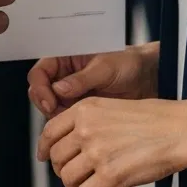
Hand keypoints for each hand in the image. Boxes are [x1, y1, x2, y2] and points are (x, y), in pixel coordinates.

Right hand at [28, 44, 158, 117]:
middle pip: (40, 93)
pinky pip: (64, 120)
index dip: (40, 87)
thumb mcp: (105, 68)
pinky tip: (78, 128)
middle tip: (57, 113)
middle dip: (45, 105)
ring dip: (56, 117)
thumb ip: (81, 79)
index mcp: (65, 58)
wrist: (146, 79)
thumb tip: (59, 89)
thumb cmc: (127, 63)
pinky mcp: (78, 110)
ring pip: (50, 109)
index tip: (50, 101)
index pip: (40, 72)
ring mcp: (70, 94)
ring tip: (73, 120)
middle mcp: (64, 76)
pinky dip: (67, 126)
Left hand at [37, 96, 186, 186]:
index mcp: (85, 109)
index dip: (45, 148)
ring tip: (87, 185)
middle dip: (63, 169)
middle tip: (76, 174)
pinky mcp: (110, 176)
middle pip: (56, 157)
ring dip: (74, 185)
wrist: (179, 130)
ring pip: (66, 178)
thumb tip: (69, 143)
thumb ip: (89, 122)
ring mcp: (97, 152)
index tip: (45, 157)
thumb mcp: (112, 108)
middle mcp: (86, 129)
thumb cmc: (153, 120)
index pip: (49, 131)